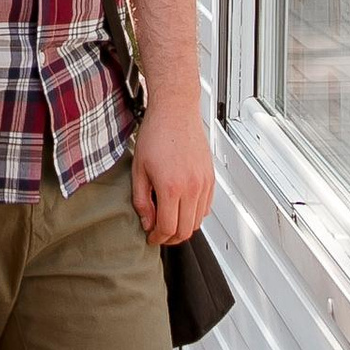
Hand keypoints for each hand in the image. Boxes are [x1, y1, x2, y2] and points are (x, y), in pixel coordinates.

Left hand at [131, 97, 214, 245]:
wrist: (176, 111)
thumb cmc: (156, 134)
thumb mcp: (139, 169)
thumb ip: (142, 200)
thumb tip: (148, 222)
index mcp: (171, 187)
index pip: (168, 228)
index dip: (157, 238)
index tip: (151, 237)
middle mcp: (192, 188)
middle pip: (185, 230)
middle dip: (170, 238)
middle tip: (159, 234)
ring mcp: (204, 183)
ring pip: (198, 221)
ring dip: (183, 227)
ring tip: (169, 221)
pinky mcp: (210, 178)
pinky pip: (206, 207)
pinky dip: (195, 214)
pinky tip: (182, 208)